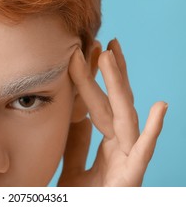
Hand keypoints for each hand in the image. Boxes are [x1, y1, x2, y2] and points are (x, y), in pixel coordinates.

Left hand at [58, 39, 167, 185]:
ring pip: (124, 117)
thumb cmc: (80, 199)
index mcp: (105, 145)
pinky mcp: (130, 180)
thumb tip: (74, 112)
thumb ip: (75, 141)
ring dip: (119, 85)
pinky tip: (161, 106)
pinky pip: (142, 154)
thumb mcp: (71, 165)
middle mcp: (119, 149)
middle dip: (108, 73)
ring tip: (112, 54)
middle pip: (113, 104)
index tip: (83, 52)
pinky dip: (152, 131)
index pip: (98, 105)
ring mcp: (127, 162)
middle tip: (101, 41)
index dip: (91, 79)